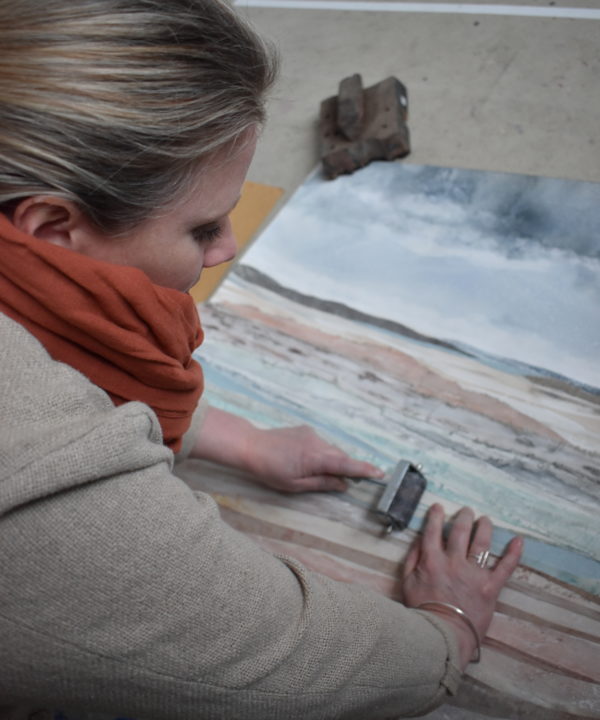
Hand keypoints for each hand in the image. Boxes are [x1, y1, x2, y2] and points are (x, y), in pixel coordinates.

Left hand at [245, 424, 383, 492]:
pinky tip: (304, 460)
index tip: (380, 473)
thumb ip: (321, 483)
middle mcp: (317, 443)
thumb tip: (343, 485)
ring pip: (330, 450)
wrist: (251, 446)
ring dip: (330, 461)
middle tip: (344, 482)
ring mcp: (311, 434)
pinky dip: (320, 453)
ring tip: (312, 472)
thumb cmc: (270, 470)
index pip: (346, 465)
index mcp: (315, 458)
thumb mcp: (295, 485)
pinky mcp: (305, 430)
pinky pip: (320, 443)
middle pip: (340, 457)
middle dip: (345, 469)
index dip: (364, 470)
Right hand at [402, 504, 522, 669]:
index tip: (438, 507)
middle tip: (466, 511)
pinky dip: (513, 554)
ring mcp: (474, 574)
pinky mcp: (490, 587)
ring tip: (485, 519)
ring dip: (484, 527)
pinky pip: (505, 568)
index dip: (435, 516)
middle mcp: (454, 562)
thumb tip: (419, 541)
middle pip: (460, 532)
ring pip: (481, 543)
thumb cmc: (422, 611)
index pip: (433, 531)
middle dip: (463, 518)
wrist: (441, 636)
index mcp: (432, 560)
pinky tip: (518, 540)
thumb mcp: (407, 583)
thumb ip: (412, 559)